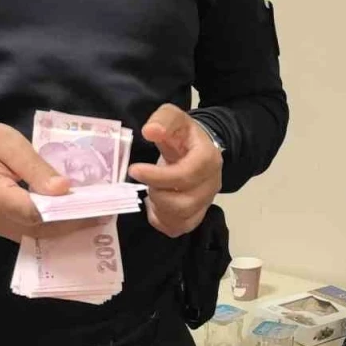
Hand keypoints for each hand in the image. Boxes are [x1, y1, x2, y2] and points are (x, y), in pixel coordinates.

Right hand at [0, 122, 103, 242]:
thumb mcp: (10, 143)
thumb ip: (36, 167)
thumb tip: (63, 190)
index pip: (32, 213)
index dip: (64, 215)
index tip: (93, 210)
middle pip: (35, 229)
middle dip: (69, 225)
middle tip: (100, 217)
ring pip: (32, 235)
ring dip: (61, 229)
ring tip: (89, 219)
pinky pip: (24, 232)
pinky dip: (48, 228)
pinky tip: (67, 220)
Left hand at [127, 104, 222, 237]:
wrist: (195, 149)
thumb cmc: (182, 134)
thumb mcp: (173, 117)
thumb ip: (163, 120)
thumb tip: (150, 131)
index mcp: (208, 159)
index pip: (185, 176)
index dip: (158, 176)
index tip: (134, 169)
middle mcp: (212, 185)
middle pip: (183, 203)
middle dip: (157, 192)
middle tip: (145, 178)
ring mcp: (205, 203)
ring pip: (180, 218)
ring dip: (158, 207)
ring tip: (152, 190)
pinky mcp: (196, 216)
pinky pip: (176, 228)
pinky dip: (160, 219)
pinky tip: (156, 204)